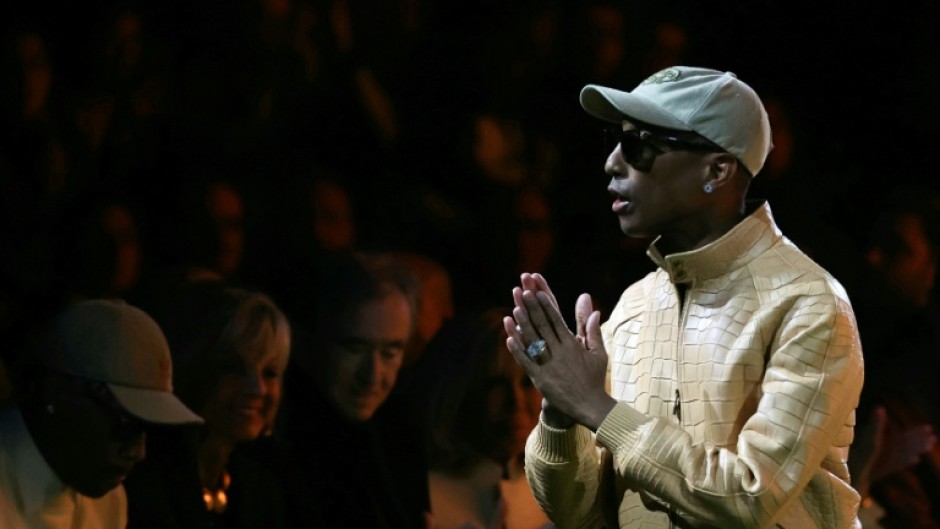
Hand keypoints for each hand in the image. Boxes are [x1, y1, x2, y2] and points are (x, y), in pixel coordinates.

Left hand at [505, 274, 614, 430]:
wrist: (590, 406)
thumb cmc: (595, 378)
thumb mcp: (598, 352)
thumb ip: (592, 330)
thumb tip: (595, 309)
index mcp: (572, 345)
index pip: (557, 320)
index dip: (546, 305)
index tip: (538, 291)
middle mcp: (559, 353)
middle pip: (543, 326)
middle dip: (532, 308)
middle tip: (522, 292)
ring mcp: (548, 366)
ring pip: (533, 342)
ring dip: (523, 325)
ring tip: (514, 309)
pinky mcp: (540, 380)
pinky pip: (526, 363)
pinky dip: (518, 350)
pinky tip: (509, 338)